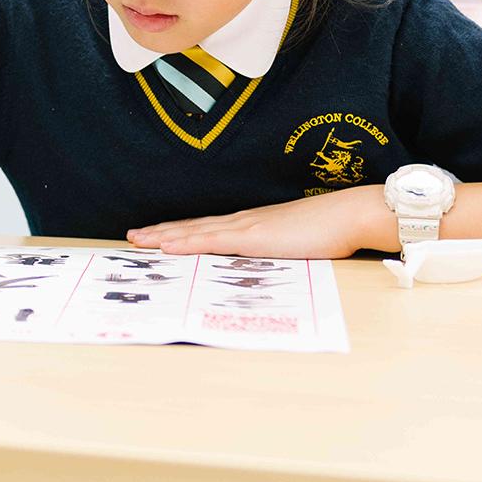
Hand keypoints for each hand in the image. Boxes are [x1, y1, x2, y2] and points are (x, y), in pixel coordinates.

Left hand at [127, 187, 382, 258]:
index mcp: (253, 225)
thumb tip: (266, 266)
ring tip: (137, 240)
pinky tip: (166, 246)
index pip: (207, 229)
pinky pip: (211, 241)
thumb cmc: (330, 230)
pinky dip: (185, 243)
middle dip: (161, 233)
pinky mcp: (252, 237)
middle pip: (193, 227)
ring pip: (194, 232)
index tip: (156, 236)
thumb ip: (279, 253)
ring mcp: (246, 227)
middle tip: (132, 237)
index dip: (180, 232)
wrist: (349, 215)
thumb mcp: (297, 246)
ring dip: (163, 236)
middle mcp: (243, 222)